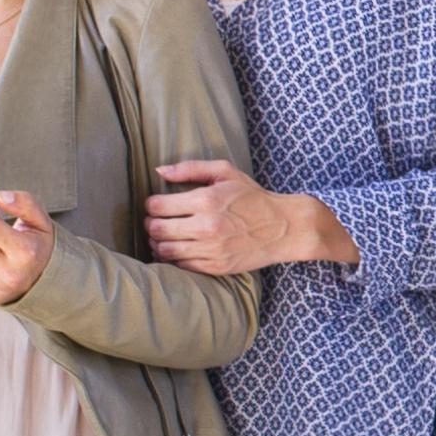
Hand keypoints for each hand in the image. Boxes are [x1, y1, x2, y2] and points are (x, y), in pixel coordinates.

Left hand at [147, 158, 351, 275]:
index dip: (151, 205)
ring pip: (165, 250)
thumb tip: (159, 171)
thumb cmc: (253, 197)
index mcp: (206, 200)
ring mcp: (211, 250)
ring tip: (163, 236)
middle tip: (155, 221)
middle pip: (158, 229)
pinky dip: (173, 258)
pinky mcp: (216, 267)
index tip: (155, 205)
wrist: (284, 227)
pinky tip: (177, 249)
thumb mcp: (225, 172)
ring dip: (157, 243)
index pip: (158, 206)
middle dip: (151, 224)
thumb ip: (190, 168)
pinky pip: (181, 266)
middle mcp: (206, 226)